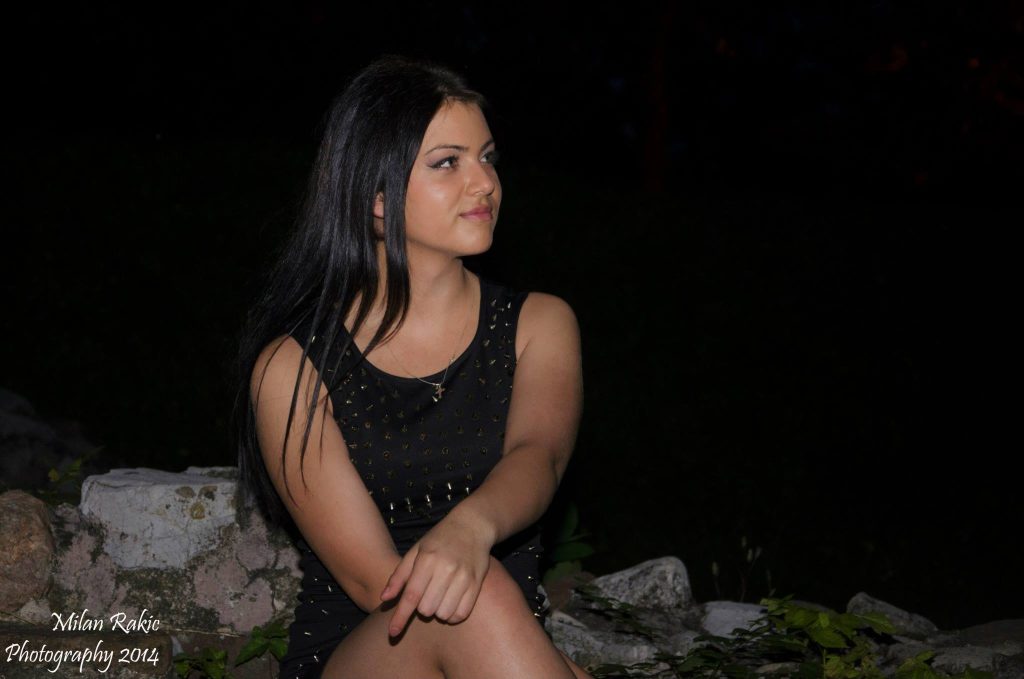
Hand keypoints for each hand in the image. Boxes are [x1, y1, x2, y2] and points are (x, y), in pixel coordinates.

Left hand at [379, 509, 494, 636]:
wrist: (472, 526)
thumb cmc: (439, 539)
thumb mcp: (416, 551)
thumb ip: (399, 576)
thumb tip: (384, 599)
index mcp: (427, 559)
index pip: (411, 595)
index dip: (401, 616)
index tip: (393, 633)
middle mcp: (446, 568)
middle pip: (427, 609)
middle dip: (422, 608)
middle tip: (427, 594)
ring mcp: (464, 576)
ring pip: (444, 614)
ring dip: (437, 612)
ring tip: (439, 597)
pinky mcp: (477, 583)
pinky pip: (461, 614)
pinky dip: (453, 616)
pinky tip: (451, 604)